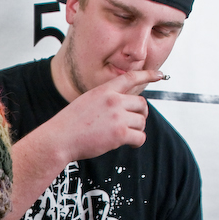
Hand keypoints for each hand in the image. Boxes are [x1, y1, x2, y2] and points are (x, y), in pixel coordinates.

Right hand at [50, 68, 164, 161]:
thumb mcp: (85, 103)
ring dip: (136, 130)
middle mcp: (113, 101)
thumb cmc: (68, 125)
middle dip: (141, 114)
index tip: (160, 75)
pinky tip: (129, 144)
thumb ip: (104, 101)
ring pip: (141, 122)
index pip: (130, 78)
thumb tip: (122, 107)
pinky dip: (137, 142)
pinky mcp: (119, 134)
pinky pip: (140, 137)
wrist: (58, 140)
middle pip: (142, 104)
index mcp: (103, 90)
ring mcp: (117, 117)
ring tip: (125, 136)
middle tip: (134, 123)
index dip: (148, 75)